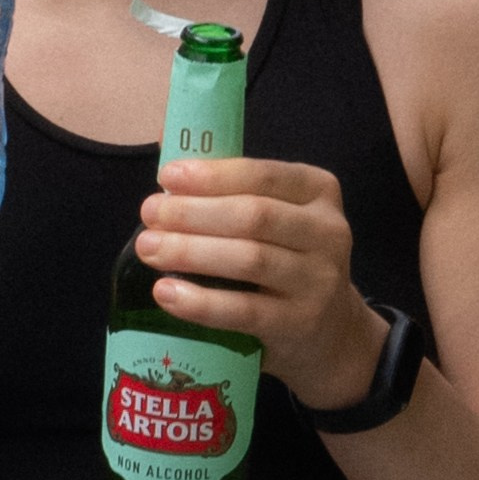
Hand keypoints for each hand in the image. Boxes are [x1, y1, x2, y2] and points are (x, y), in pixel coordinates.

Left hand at [135, 157, 384, 407]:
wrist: (329, 331)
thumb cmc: (285, 259)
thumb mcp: (275, 216)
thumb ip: (229, 186)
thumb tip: (167, 148)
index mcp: (318, 192)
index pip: (263, 175)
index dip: (213, 175)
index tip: (167, 177)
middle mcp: (328, 232)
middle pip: (254, 216)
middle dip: (193, 213)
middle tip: (148, 214)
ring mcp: (319, 280)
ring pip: (249, 259)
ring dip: (191, 252)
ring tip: (149, 249)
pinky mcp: (301, 323)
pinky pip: (244, 311)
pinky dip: (201, 302)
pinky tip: (166, 293)